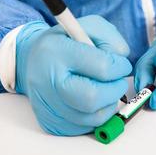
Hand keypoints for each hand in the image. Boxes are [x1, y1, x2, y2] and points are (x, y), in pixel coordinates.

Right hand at [16, 15, 131, 135]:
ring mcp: (47, 106)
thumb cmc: (65, 44)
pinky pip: (85, 127)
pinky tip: (93, 101)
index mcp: (56, 52)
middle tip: (117, 82)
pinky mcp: (51, 123)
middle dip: (115, 91)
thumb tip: (122, 59)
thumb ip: (110, 38)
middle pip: (93, 98)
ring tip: (105, 90)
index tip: (120, 64)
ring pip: (92, 118)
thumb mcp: (88, 27)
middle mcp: (48, 82)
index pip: (102, 68)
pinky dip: (97, 115)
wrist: (33, 62)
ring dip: (109, 105)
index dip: (120, 67)